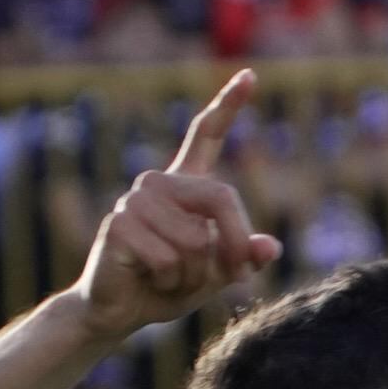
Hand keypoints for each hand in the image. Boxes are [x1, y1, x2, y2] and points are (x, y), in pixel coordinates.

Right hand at [75, 72, 282, 341]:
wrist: (117, 312)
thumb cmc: (166, 288)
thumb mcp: (215, 274)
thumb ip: (242, 257)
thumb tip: (269, 248)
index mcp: (183, 185)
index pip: (205, 135)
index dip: (227, 106)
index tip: (248, 76)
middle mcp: (158, 184)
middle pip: (222, 198)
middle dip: (234, 246)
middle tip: (227, 276)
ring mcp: (135, 199)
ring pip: (196, 240)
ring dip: (193, 274)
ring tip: (166, 276)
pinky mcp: (119, 223)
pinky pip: (170, 259)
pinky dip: (170, 282)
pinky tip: (147, 279)